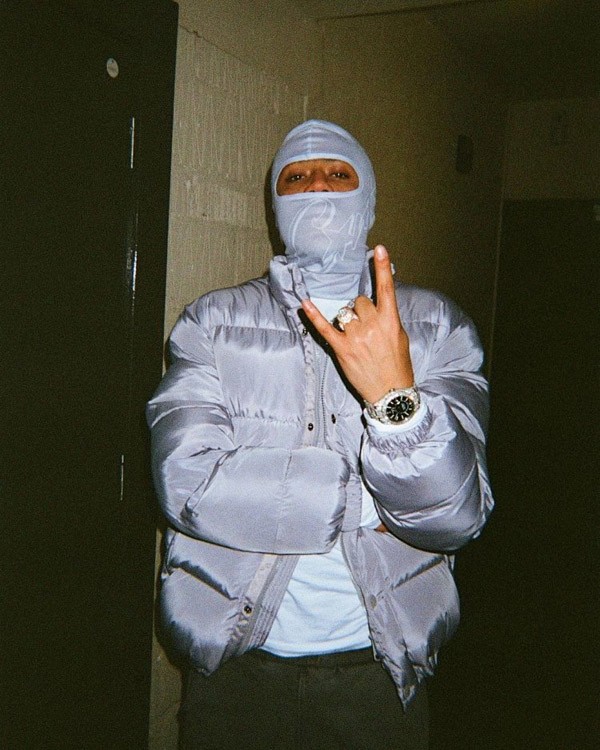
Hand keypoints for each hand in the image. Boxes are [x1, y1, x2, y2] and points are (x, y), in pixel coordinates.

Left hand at [301, 245, 413, 402]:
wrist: (391, 393)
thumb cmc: (397, 365)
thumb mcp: (400, 337)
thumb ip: (388, 318)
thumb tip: (376, 306)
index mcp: (391, 321)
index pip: (385, 289)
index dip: (382, 268)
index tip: (379, 249)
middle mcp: (372, 326)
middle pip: (359, 301)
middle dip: (361, 310)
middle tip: (367, 329)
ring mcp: (355, 337)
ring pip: (345, 312)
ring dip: (348, 320)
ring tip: (356, 337)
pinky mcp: (342, 349)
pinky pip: (324, 328)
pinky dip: (313, 316)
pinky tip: (304, 303)